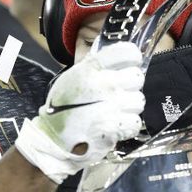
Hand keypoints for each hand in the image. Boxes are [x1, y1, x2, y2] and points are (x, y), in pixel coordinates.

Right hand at [14, 42, 144, 182]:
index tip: (128, 66)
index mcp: (90, 68)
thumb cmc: (62, 107)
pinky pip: (135, 121)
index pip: (128, 52)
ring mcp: (110, 106)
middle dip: (130, 86)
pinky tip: (115, 125)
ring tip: (113, 111)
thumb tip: (120, 60)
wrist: (53, 139)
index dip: (131, 59)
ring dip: (129, 107)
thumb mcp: (72, 77)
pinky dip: (127, 126)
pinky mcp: (115, 127)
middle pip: (137, 77)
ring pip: (138, 100)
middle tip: (117, 93)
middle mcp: (102, 84)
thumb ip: (95, 67)